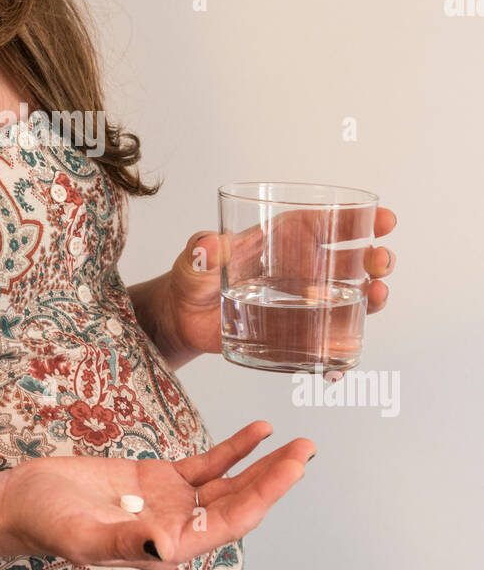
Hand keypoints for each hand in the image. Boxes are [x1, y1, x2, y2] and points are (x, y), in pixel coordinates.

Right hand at [0, 422, 314, 569]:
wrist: (24, 501)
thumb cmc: (48, 522)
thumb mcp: (83, 534)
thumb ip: (127, 543)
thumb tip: (166, 548)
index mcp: (171, 548)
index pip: (232, 521)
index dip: (266, 494)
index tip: (293, 468)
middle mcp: (181, 528)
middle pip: (241, 501)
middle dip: (276, 477)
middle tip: (307, 449)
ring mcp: (173, 503)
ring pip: (230, 483)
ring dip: (264, 464)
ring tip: (296, 442)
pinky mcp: (160, 480)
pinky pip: (207, 464)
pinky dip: (234, 449)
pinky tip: (257, 432)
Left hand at [158, 205, 397, 362]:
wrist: (185, 317)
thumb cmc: (195, 277)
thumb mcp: (195, 259)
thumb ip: (201, 252)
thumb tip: (208, 246)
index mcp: (285, 238)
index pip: (330, 221)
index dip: (360, 218)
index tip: (384, 219)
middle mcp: (304, 269)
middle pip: (353, 260)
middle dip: (376, 258)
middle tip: (381, 262)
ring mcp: (305, 303)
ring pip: (352, 298)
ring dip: (372, 297)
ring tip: (376, 296)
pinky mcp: (298, 333)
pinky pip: (330, 338)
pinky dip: (344, 345)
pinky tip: (347, 352)